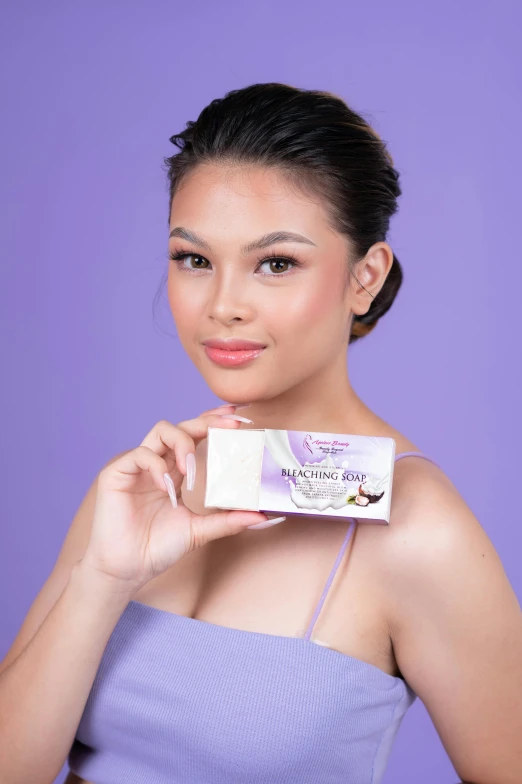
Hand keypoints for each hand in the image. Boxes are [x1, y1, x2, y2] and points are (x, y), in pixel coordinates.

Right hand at [79, 405, 270, 590]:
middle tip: (231, 426)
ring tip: (191, 465)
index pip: (198, 435)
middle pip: (183, 426)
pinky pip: (140, 454)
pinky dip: (156, 466)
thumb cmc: (158, 547)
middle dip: (207, 422)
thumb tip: (263, 516)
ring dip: (183, 441)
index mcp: (178, 471)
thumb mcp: (201, 530)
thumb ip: (228, 520)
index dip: (216, 422)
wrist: (126, 570)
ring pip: (162, 430)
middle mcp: (160, 462)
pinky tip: (166, 486)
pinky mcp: (117, 472)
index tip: (240, 419)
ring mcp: (138, 465)